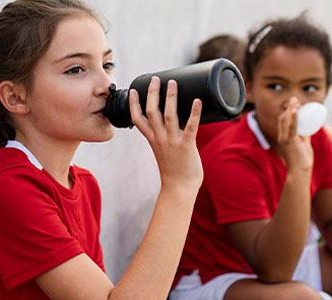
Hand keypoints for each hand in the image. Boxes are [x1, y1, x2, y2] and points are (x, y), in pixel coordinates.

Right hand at [129, 77, 203, 191]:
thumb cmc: (174, 171)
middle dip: (152, 93)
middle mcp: (159, 139)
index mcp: (152, 140)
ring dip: (170, 97)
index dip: (134, 104)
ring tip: (173, 83)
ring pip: (168, 115)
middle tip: (156, 79)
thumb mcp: (164, 151)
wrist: (179, 188)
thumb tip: (178, 123)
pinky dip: (194, 112)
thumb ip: (168, 137)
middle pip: (151, 112)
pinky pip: (190, 126)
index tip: (135, 91)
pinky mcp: (186, 146)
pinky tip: (197, 101)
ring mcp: (172, 142)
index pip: (137, 119)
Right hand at [275, 97, 313, 173]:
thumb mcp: (304, 144)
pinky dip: (293, 118)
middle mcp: (282, 137)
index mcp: (284, 137)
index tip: (296, 104)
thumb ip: (305, 136)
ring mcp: (285, 139)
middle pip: (283, 118)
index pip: (284, 121)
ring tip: (295, 101)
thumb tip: (309, 127)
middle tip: (295, 99)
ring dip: (290, 109)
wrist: (300, 171)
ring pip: (285, 121)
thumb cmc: (302, 160)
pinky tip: (295, 110)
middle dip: (289, 107)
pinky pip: (291, 128)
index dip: (288, 111)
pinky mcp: (290, 142)